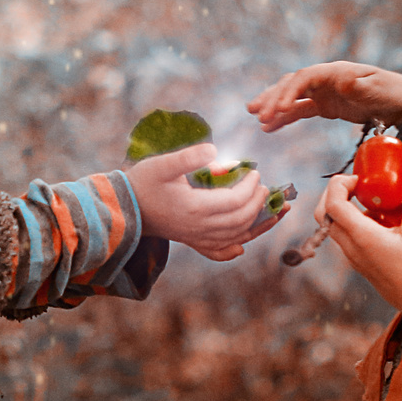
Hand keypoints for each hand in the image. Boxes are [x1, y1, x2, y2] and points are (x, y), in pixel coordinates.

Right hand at [127, 143, 281, 261]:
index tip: (255, 172)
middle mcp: (199, 228)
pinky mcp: (192, 241)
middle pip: (241, 220)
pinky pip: (219, 250)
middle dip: (259, 203)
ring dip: (260, 225)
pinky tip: (243, 245)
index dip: (250, 187)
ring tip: (277, 213)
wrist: (124, 208)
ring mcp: (196, 238)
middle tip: (266, 186)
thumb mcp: (162, 164)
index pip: (235, 201)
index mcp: (195, 208)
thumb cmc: (142, 183)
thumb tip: (216, 150)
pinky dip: (235, 246)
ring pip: (237, 237)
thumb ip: (189, 157)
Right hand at [248, 62, 401, 132]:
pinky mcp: (325, 105)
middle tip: (256, 113)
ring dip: (273, 106)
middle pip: (292, 84)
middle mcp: (325, 78)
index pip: (304, 78)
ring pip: (292, 96)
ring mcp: (323, 92)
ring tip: (257, 119)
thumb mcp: (379, 91)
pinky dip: (284, 118)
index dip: (288, 92)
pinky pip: (299, 110)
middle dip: (273, 97)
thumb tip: (343, 80)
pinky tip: (269, 128)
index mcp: (336, 72)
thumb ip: (361, 87)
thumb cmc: (393, 93)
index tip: (277, 109)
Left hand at [315, 166, 401, 349]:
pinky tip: (377, 222)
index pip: (333, 204)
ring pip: (332, 227)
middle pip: (323, 215)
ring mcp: (352, 257)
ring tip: (370, 202)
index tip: (359, 179)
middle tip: (356, 186)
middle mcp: (351, 247)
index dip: (339, 185)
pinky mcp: (358, 263)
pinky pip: (344, 238)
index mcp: (361, 236)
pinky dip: (352, 223)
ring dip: (343, 209)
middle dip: (333, 194)